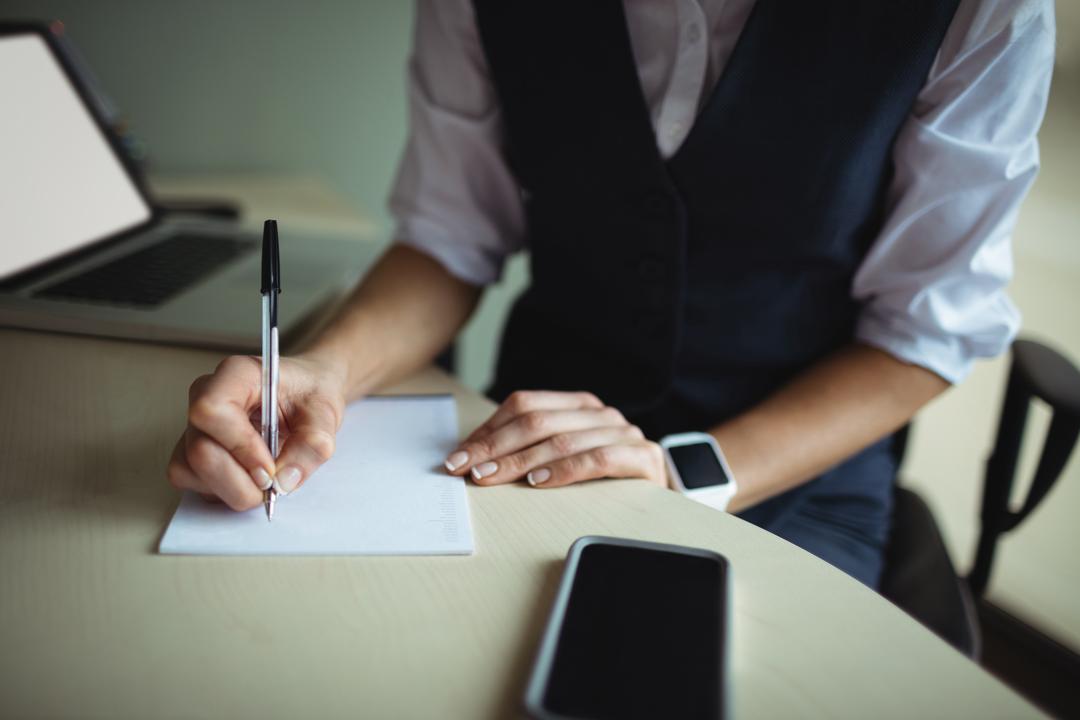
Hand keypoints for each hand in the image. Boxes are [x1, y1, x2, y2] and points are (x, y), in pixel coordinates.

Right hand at [166, 353, 347, 510]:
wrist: (306, 394)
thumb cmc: (309, 393)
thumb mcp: (326, 413)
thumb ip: (312, 444)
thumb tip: (285, 481)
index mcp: (237, 375)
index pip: (213, 411)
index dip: (239, 446)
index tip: (270, 469)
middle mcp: (208, 397)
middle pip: (200, 450)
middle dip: (240, 479)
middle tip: (273, 483)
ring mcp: (197, 425)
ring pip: (192, 470)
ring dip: (233, 488)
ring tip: (266, 479)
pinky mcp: (194, 450)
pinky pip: (193, 481)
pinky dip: (224, 491)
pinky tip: (251, 479)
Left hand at [444, 390, 666, 488]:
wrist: (662, 495)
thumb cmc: (604, 478)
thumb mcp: (564, 454)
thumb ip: (529, 447)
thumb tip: (473, 457)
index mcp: (577, 404)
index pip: (524, 405)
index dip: (488, 429)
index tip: (458, 456)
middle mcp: (599, 413)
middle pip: (537, 421)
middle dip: (495, 447)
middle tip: (467, 469)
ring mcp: (622, 432)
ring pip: (561, 440)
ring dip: (520, 461)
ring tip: (492, 477)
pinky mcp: (642, 457)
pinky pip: (596, 459)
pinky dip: (563, 471)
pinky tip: (538, 482)